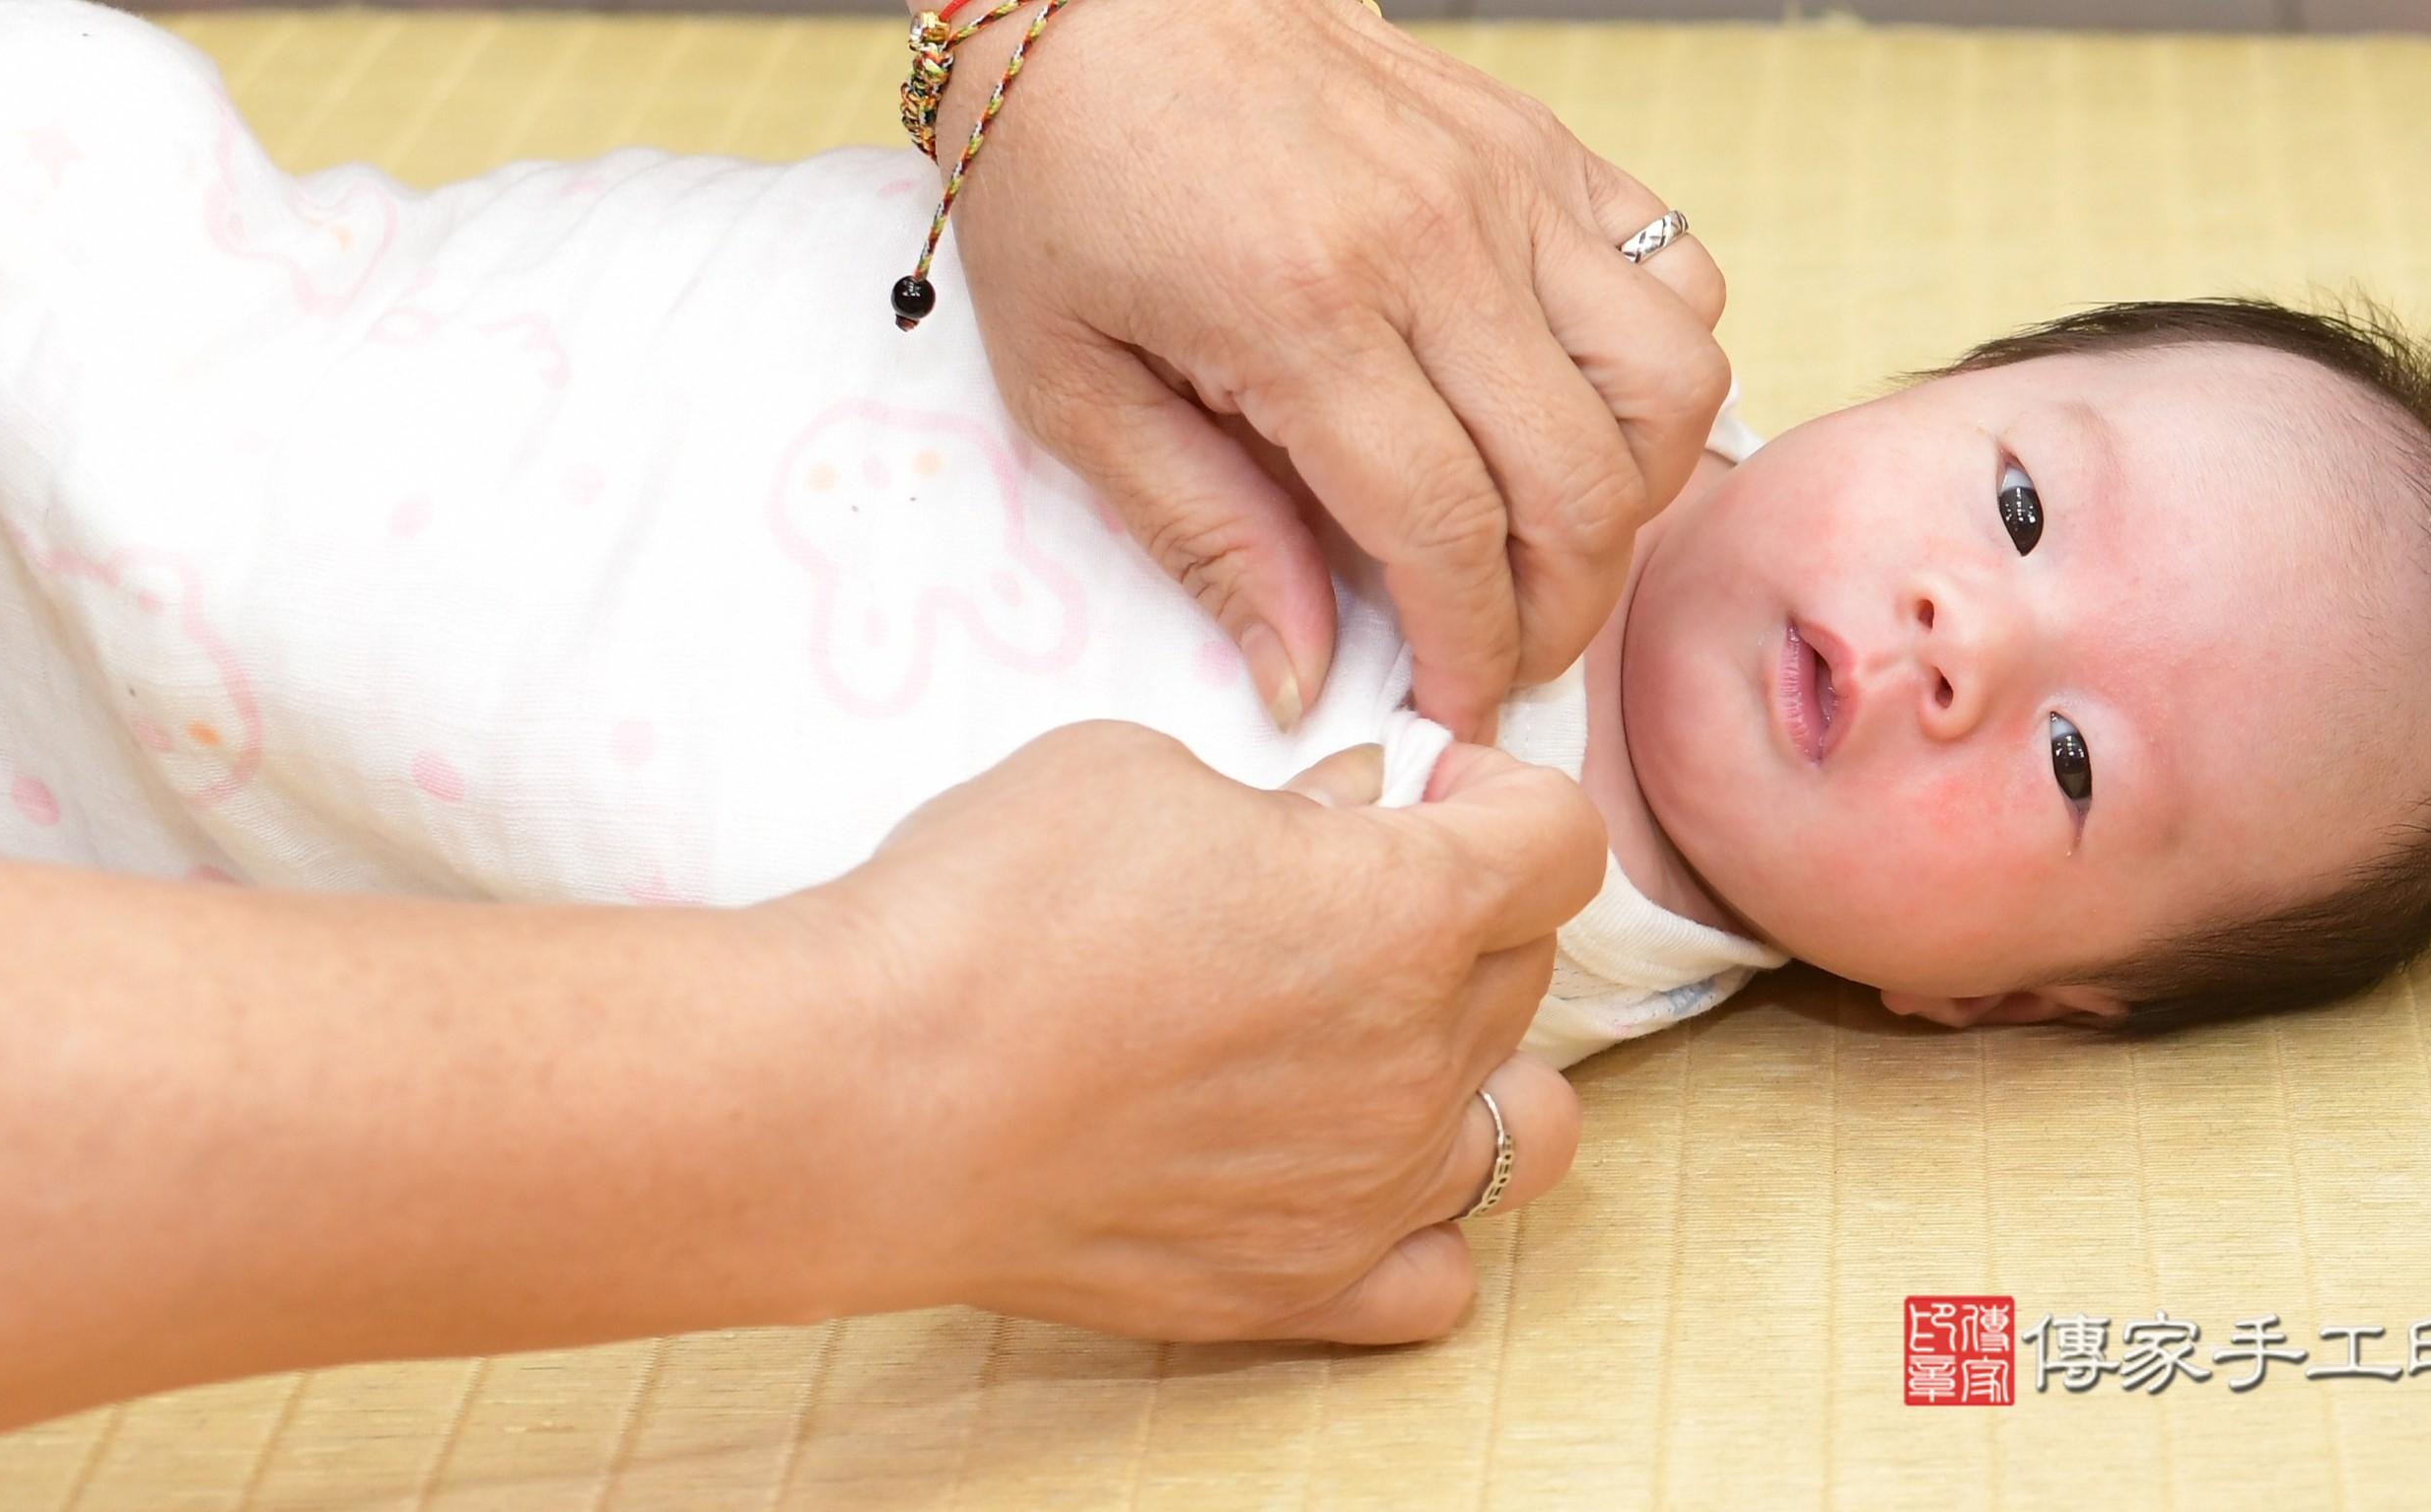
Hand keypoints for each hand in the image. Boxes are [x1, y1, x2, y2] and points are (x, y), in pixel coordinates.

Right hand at [821, 722, 1603, 1342]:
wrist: (873, 1100)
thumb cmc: (988, 913)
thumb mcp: (1131, 773)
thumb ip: (1278, 793)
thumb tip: (1347, 807)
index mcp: (1400, 910)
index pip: (1558, 842)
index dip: (1504, 798)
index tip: (1431, 789)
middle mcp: (1415, 1058)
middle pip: (1526, 967)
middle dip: (1463, 909)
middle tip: (1347, 890)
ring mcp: (1368, 1188)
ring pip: (1528, 1127)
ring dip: (1486, 1066)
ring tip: (1387, 1034)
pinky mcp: (1297, 1286)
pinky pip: (1440, 1277)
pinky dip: (1423, 1221)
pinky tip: (1350, 1168)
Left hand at [935, 0, 1729, 741]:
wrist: (1100, 2)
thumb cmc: (1068, 186)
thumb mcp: (1072, 386)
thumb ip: (1200, 536)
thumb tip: (1302, 679)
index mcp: (1304, 313)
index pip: (1448, 534)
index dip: (1468, 652)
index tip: (1451, 710)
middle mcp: (1435, 246)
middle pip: (1582, 485)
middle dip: (1557, 613)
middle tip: (1498, 653)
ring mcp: (1507, 185)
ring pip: (1671, 382)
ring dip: (1632, 496)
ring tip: (1548, 540)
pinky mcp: (1541, 145)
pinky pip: (1679, 271)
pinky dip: (1658, 366)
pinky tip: (1572, 409)